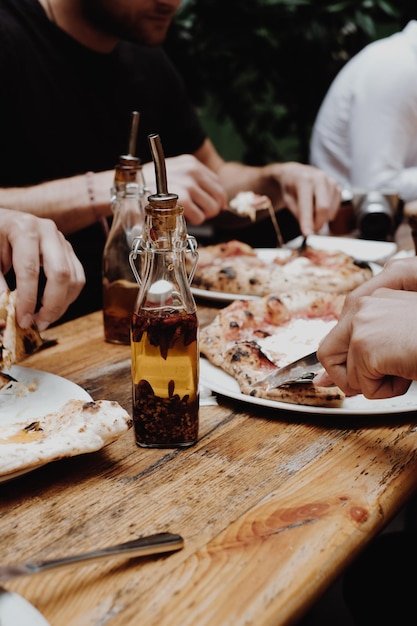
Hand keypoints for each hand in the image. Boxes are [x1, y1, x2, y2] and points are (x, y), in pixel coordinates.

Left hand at [0, 209, 84, 329]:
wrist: (2, 222)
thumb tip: (5, 311)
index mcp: (23, 229)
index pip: (30, 270)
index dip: (27, 299)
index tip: (22, 320)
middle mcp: (47, 231)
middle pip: (61, 273)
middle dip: (52, 305)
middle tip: (39, 324)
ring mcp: (61, 239)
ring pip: (74, 278)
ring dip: (62, 305)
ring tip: (44, 319)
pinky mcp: (68, 250)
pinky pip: (77, 277)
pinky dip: (68, 296)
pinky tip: (51, 306)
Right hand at [143, 154, 227, 224]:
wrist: (127, 189)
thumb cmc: (149, 185)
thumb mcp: (173, 174)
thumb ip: (194, 184)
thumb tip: (221, 203)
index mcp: (191, 163)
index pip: (218, 183)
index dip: (218, 198)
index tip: (210, 207)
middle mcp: (192, 171)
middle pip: (219, 197)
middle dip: (211, 209)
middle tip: (198, 213)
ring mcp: (188, 184)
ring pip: (212, 208)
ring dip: (201, 216)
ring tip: (186, 215)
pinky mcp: (182, 199)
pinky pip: (200, 217)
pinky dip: (192, 222)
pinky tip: (180, 217)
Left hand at [266, 162, 340, 235]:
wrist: (296, 173)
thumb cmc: (290, 189)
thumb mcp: (288, 201)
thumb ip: (299, 214)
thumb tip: (309, 230)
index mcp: (304, 180)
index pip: (307, 206)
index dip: (307, 222)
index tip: (307, 235)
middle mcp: (319, 178)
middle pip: (323, 207)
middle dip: (318, 223)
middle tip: (311, 230)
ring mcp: (330, 181)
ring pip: (331, 209)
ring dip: (322, 218)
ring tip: (312, 216)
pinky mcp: (337, 186)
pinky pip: (336, 206)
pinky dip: (329, 213)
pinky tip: (319, 210)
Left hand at [316, 287, 416, 398]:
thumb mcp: (397, 339)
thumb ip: (366, 350)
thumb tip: (326, 377)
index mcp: (374, 300)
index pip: (338, 335)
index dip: (340, 364)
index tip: (341, 380)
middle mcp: (363, 307)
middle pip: (326, 352)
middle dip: (344, 376)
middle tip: (372, 384)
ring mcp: (362, 325)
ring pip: (345, 373)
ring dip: (373, 384)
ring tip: (401, 372)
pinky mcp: (365, 346)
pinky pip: (362, 386)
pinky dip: (385, 391)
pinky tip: (406, 375)